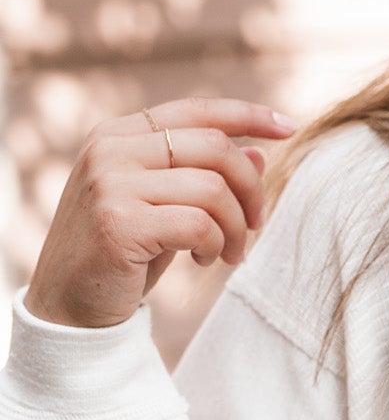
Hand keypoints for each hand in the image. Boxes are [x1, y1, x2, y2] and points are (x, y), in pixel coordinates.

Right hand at [23, 95, 296, 329]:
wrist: (70, 309)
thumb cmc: (123, 257)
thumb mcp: (167, 209)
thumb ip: (204, 177)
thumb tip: (260, 153)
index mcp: (118, 135)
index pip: (196, 110)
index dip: (247, 115)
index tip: (287, 128)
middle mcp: (110, 150)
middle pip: (214, 147)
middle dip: (251, 189)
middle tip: (256, 225)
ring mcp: (109, 184)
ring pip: (212, 189)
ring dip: (234, 227)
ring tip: (228, 254)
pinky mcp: (118, 223)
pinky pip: (198, 224)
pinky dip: (215, 245)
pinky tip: (204, 261)